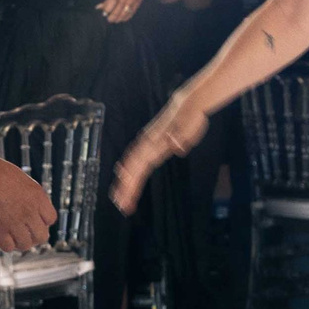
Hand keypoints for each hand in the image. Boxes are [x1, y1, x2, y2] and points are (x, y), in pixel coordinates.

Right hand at [0, 153, 55, 252]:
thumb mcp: (20, 179)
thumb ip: (29, 194)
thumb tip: (31, 205)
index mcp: (37, 196)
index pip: (50, 219)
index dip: (42, 221)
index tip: (35, 221)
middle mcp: (29, 211)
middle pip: (42, 236)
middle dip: (34, 236)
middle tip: (25, 232)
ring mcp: (14, 222)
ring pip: (26, 244)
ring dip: (20, 242)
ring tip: (13, 236)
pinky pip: (8, 247)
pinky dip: (6, 244)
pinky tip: (2, 237)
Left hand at [98, 0, 158, 23]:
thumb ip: (107, 0)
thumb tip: (98, 8)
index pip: (111, 3)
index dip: (107, 10)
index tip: (104, 13)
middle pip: (117, 11)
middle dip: (111, 18)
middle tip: (108, 19)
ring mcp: (131, 3)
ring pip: (123, 15)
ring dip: (117, 19)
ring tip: (114, 19)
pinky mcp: (136, 6)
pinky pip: (129, 16)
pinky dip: (124, 19)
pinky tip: (121, 18)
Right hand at [112, 95, 206, 212]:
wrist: (187, 103)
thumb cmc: (189, 115)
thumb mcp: (189, 124)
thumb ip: (182, 135)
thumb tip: (176, 144)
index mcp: (156, 141)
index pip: (140, 164)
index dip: (132, 181)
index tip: (125, 196)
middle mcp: (148, 143)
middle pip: (133, 168)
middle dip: (126, 187)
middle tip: (121, 205)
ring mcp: (148, 144)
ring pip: (132, 164)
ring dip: (125, 181)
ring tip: (119, 198)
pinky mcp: (151, 145)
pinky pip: (137, 161)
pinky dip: (130, 172)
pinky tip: (124, 179)